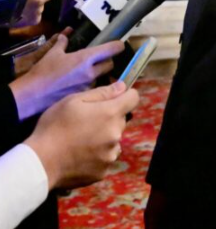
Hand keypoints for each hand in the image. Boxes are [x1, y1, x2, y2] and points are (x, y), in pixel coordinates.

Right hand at [9, 34, 124, 119]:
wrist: (33, 95)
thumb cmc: (42, 72)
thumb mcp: (52, 54)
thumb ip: (62, 43)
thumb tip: (66, 35)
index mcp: (85, 58)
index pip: (112, 49)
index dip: (117, 45)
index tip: (119, 45)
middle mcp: (91, 71)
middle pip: (111, 65)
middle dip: (108, 61)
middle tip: (100, 60)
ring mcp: (89, 85)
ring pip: (103, 78)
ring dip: (99, 75)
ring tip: (87, 74)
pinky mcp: (85, 96)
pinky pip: (94, 89)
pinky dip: (91, 86)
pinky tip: (80, 85)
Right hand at [24, 81, 139, 189]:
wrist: (40, 164)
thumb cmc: (54, 127)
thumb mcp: (72, 101)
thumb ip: (102, 92)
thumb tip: (122, 86)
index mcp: (111, 114)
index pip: (133, 98)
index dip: (125, 95)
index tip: (114, 97)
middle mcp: (116, 134)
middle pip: (121, 120)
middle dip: (108, 118)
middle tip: (86, 123)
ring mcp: (111, 154)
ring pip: (114, 140)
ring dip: (104, 138)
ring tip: (80, 141)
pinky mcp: (104, 171)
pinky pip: (105, 158)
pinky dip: (97, 156)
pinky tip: (79, 156)